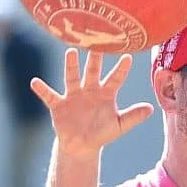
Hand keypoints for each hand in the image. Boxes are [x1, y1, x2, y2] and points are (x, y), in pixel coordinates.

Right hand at [30, 49, 153, 157]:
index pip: (116, 79)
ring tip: (70, 52)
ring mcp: (73, 96)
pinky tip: (35, 82)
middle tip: (96, 42)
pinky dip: (42, 89)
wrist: (82, 145)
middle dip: (95, 58)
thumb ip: (133, 116)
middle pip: (93, 71)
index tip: (128, 56)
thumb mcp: (120, 126)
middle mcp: (89, 90)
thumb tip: (151, 108)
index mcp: (106, 94)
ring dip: (71, 66)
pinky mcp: (59, 105)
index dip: (122, 69)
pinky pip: (49, 95)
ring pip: (72, 78)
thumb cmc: (102, 132)